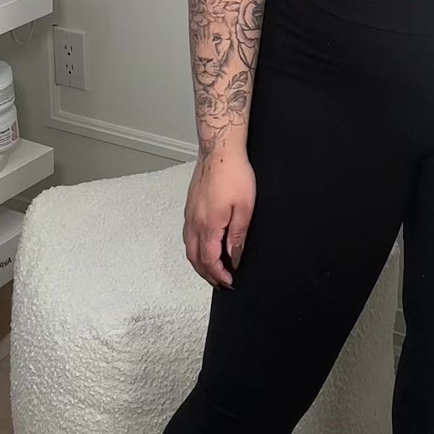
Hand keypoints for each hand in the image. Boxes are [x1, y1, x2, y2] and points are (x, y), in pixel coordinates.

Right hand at [183, 147, 256, 288]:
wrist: (219, 150)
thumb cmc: (234, 174)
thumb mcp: (245, 208)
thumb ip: (238, 236)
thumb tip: (234, 258)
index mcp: (209, 225)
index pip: (210, 260)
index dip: (219, 275)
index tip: (229, 282)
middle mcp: (194, 223)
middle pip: (195, 258)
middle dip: (207, 274)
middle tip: (221, 282)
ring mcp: (189, 214)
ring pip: (189, 248)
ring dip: (199, 263)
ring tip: (213, 270)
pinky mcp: (190, 207)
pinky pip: (188, 236)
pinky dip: (195, 249)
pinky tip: (204, 247)